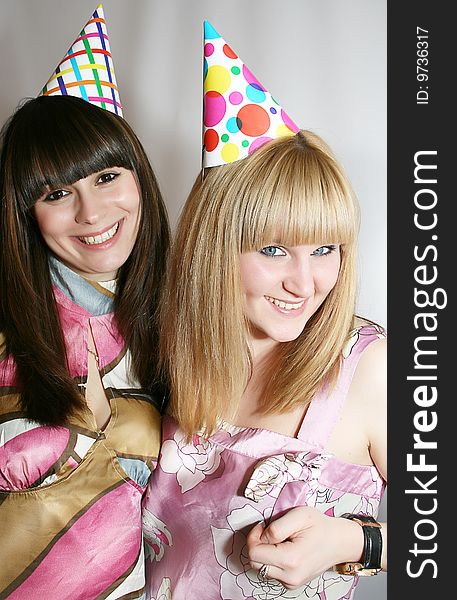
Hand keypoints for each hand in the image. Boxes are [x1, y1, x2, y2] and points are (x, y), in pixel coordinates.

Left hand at [246, 506, 363, 588]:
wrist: (339, 542)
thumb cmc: (320, 527)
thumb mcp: (299, 515)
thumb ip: (276, 527)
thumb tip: (261, 537)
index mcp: (291, 560)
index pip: (254, 553)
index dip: (254, 536)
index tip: (263, 525)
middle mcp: (290, 577)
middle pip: (255, 562)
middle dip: (257, 544)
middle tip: (270, 531)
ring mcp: (291, 582)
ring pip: (261, 568)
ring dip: (264, 552)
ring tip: (280, 540)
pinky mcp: (291, 583)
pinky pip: (271, 572)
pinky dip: (272, 559)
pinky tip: (284, 548)